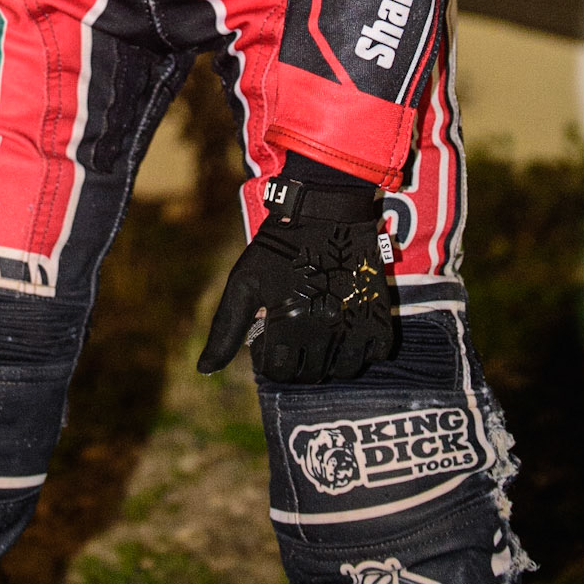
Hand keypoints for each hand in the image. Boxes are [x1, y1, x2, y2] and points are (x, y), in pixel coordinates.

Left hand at [198, 175, 394, 383]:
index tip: (270, 338)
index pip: (277, 372)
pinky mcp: (379, 313)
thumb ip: (226, 328)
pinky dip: (362, 350)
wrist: (327, 209)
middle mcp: (324, 331)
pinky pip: (376, 353)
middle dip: (297, 361)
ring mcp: (355, 324)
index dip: (269, 358)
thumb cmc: (279, 244)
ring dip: (330, 361)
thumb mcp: (244, 281)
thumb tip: (204, 369)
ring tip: (319, 337)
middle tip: (294, 335)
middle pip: (311, 374)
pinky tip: (348, 330)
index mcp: (288, 325)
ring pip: (344, 370)